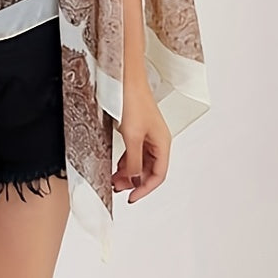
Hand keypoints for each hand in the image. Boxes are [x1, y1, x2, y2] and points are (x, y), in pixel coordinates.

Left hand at [112, 77, 171, 203]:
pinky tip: (117, 165)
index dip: (145, 188)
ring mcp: (148, 134)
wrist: (125, 79)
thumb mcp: (131, 136)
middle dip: (134, 181)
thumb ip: (134, 161)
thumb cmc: (132, 101)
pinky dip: (126, 160)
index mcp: (163, 143)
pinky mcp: (138, 129)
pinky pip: (134, 151)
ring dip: (128, 172)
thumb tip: (135, 180)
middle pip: (149, 169)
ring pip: (141, 161)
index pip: (158, 175)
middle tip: (117, 188)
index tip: (131, 197)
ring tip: (114, 179)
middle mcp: (158, 140)